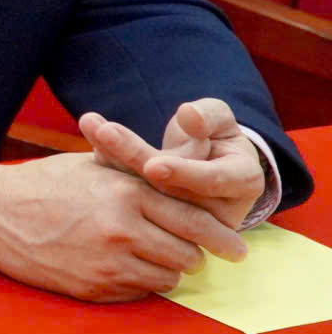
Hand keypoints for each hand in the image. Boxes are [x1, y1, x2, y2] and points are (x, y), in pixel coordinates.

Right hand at [0, 151, 248, 301]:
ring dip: (165, 269)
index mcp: (126, 194)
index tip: (237, 249)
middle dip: (191, 254)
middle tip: (185, 250)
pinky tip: (120, 265)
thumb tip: (185, 180)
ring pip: (167, 278)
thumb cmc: (44, 185)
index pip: (194, 222)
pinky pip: (138, 292)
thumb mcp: (94, 168)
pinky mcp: (93, 289)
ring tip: (148, 255)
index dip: (222, 238)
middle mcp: (122, 230)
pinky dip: (138, 282)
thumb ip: (140, 176)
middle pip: (187, 256)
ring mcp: (107, 264)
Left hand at [79, 100, 265, 230]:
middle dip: (134, 158)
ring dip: (114, 158)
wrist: (203, 157)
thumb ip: (208, 115)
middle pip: (170, 188)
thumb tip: (189, 115)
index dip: (184, 173)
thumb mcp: (218, 118)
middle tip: (105, 132)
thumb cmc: (215, 134)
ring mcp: (184, 219)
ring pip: (145, 193)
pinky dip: (108, 162)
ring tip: (94, 127)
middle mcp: (217, 208)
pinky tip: (91, 133)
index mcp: (243, 182)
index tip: (153, 165)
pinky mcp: (154, 215)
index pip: (213, 181)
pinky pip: (130, 193)